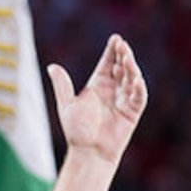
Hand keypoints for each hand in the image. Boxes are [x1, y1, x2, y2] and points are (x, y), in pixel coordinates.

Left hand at [46, 34, 147, 165]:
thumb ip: (62, 85)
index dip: (112, 51)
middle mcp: (112, 90)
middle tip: (122, 45)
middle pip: (121, 68)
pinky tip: (136, 79)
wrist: (88, 151)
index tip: (116, 39)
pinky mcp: (132, 112)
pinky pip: (138, 97)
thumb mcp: (66, 105)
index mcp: (97, 86)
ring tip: (128, 59)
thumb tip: (52, 66)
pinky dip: (138, 88)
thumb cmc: (76, 130)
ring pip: (131, 79)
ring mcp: (123, 100)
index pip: (107, 64)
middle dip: (123, 56)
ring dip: (131, 69)